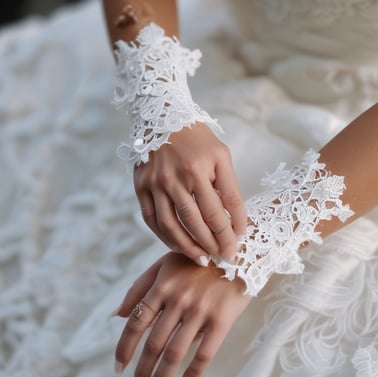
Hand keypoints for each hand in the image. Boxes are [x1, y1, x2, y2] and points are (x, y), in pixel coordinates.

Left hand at [114, 252, 250, 376]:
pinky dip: (194, 372)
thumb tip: (116, 315)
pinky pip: (205, 352)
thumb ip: (139, 287)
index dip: (124, 350)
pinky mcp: (221, 319)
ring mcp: (200, 311)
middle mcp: (178, 300)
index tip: (119, 369)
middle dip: (142, 372)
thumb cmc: (198, 260)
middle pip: (153, 344)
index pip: (136, 324)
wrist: (239, 253)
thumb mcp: (164, 264)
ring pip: (175, 352)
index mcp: (162, 287)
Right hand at [134, 123, 245, 263]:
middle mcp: (175, 177)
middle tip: (223, 257)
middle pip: (195, 222)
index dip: (229, 233)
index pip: (218, 211)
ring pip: (172, 226)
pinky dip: (165, 237)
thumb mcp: (221, 156)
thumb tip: (236, 223)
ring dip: (188, 247)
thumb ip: (229, 189)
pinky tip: (179, 245)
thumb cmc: (198, 139)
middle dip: (212, 244)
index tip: (236, 246)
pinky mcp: (140, 187)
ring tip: (202, 258)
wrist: (162, 116)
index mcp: (199, 169)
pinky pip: (152, 220)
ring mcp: (155, 183)